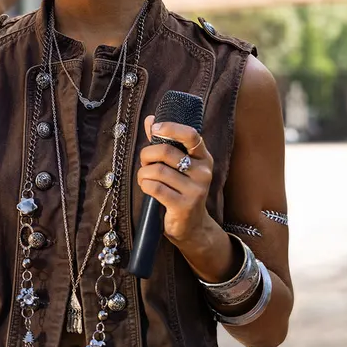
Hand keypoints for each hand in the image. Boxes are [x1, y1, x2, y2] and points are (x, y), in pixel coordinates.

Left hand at [136, 115, 215, 246]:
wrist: (191, 226)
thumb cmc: (180, 190)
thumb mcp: (176, 166)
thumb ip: (164, 142)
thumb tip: (151, 119)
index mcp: (203, 158)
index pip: (191, 135)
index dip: (171, 128)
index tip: (156, 128)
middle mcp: (203, 172)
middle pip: (167, 152)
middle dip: (147, 155)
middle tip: (144, 162)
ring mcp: (195, 190)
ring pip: (158, 171)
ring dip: (143, 173)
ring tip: (144, 178)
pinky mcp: (184, 205)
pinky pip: (155, 187)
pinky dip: (145, 185)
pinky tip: (147, 188)